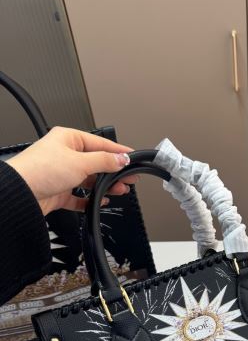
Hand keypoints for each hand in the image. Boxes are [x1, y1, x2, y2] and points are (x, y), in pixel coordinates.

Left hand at [7, 126, 137, 214]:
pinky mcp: (59, 192)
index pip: (100, 143)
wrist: (21, 193)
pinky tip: (100, 201)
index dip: (118, 151)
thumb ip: (105, 161)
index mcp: (68, 139)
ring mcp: (61, 174)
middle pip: (96, 163)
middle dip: (114, 172)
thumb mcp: (80, 162)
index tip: (133, 158)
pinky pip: (79, 196)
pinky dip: (90, 200)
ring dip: (105, 186)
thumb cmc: (40, 170)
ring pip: (90, 180)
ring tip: (119, 190)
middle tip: (130, 178)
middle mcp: (64, 155)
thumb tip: (122, 158)